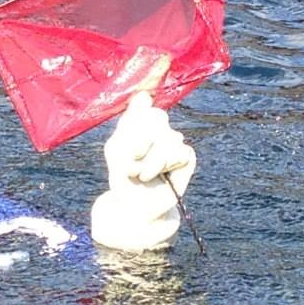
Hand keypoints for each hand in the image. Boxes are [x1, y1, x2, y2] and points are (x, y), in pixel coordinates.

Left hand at [90, 92, 195, 250]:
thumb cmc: (123, 178)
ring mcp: (174, 140)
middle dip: (137, 142)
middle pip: (155, 117)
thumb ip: (129, 124)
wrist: (136, 208)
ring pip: (165, 137)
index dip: (138, 114)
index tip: (131, 130)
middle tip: (130, 160)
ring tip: (141, 173)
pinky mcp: (186, 156)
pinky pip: (176, 150)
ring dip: (147, 160)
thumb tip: (145, 96)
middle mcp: (159, 128)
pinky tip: (156, 175)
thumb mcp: (116, 151)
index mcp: (139, 122)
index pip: (143, 105)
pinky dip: (160, 165)